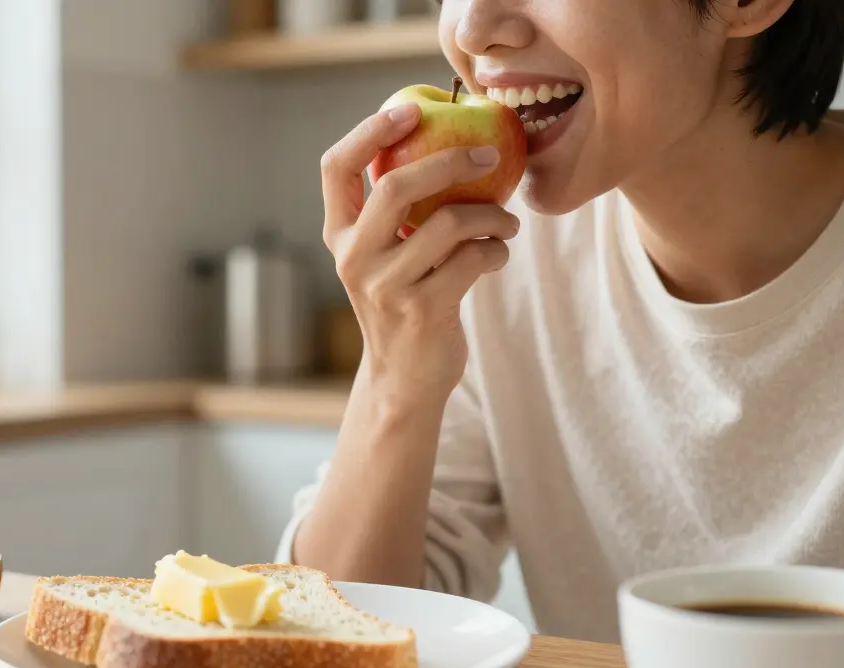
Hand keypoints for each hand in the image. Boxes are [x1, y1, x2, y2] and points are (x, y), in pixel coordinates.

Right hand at [321, 103, 520, 401]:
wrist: (404, 380)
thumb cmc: (406, 302)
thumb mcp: (387, 257)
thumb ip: (400, 213)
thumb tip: (451, 142)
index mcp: (339, 235)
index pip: (336, 167)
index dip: (370, 131)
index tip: (412, 110)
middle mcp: (354, 258)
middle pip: (395, 187)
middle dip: (449, 161)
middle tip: (489, 155)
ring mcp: (386, 287)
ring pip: (447, 224)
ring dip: (491, 215)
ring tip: (507, 223)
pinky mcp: (423, 311)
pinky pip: (472, 259)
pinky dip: (496, 250)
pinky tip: (498, 254)